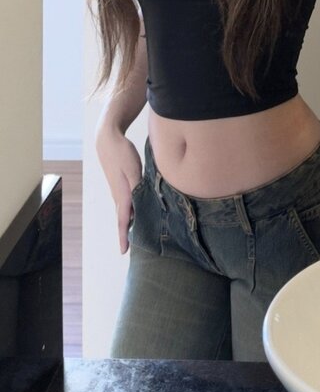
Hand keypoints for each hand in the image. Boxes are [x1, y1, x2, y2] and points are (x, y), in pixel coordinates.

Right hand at [96, 128, 142, 253]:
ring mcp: (118, 189)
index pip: (123, 220)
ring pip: (125, 209)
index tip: (123, 251)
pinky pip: (126, 200)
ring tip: (137, 232)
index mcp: (122, 194)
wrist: (108, 140)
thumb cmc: (122, 153)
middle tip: (131, 246)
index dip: (123, 236)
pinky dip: (131, 209)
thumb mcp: (133, 169)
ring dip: (129, 221)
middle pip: (124, 218)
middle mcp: (118, 195)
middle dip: (126, 232)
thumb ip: (137, 186)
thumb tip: (141, 203)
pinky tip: (138, 209)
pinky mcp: (119, 183)